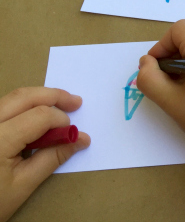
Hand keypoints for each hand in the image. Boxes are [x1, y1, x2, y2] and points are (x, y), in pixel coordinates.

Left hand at [0, 87, 89, 221]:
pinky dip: (23, 106)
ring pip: (12, 98)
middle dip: (54, 96)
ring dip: (39, 98)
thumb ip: (52, 157)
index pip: (39, 116)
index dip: (61, 121)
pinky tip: (35, 115)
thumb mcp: (23, 185)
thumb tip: (80, 139)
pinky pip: (3, 107)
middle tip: (75, 102)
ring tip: (60, 105)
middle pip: (24, 97)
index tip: (73, 134)